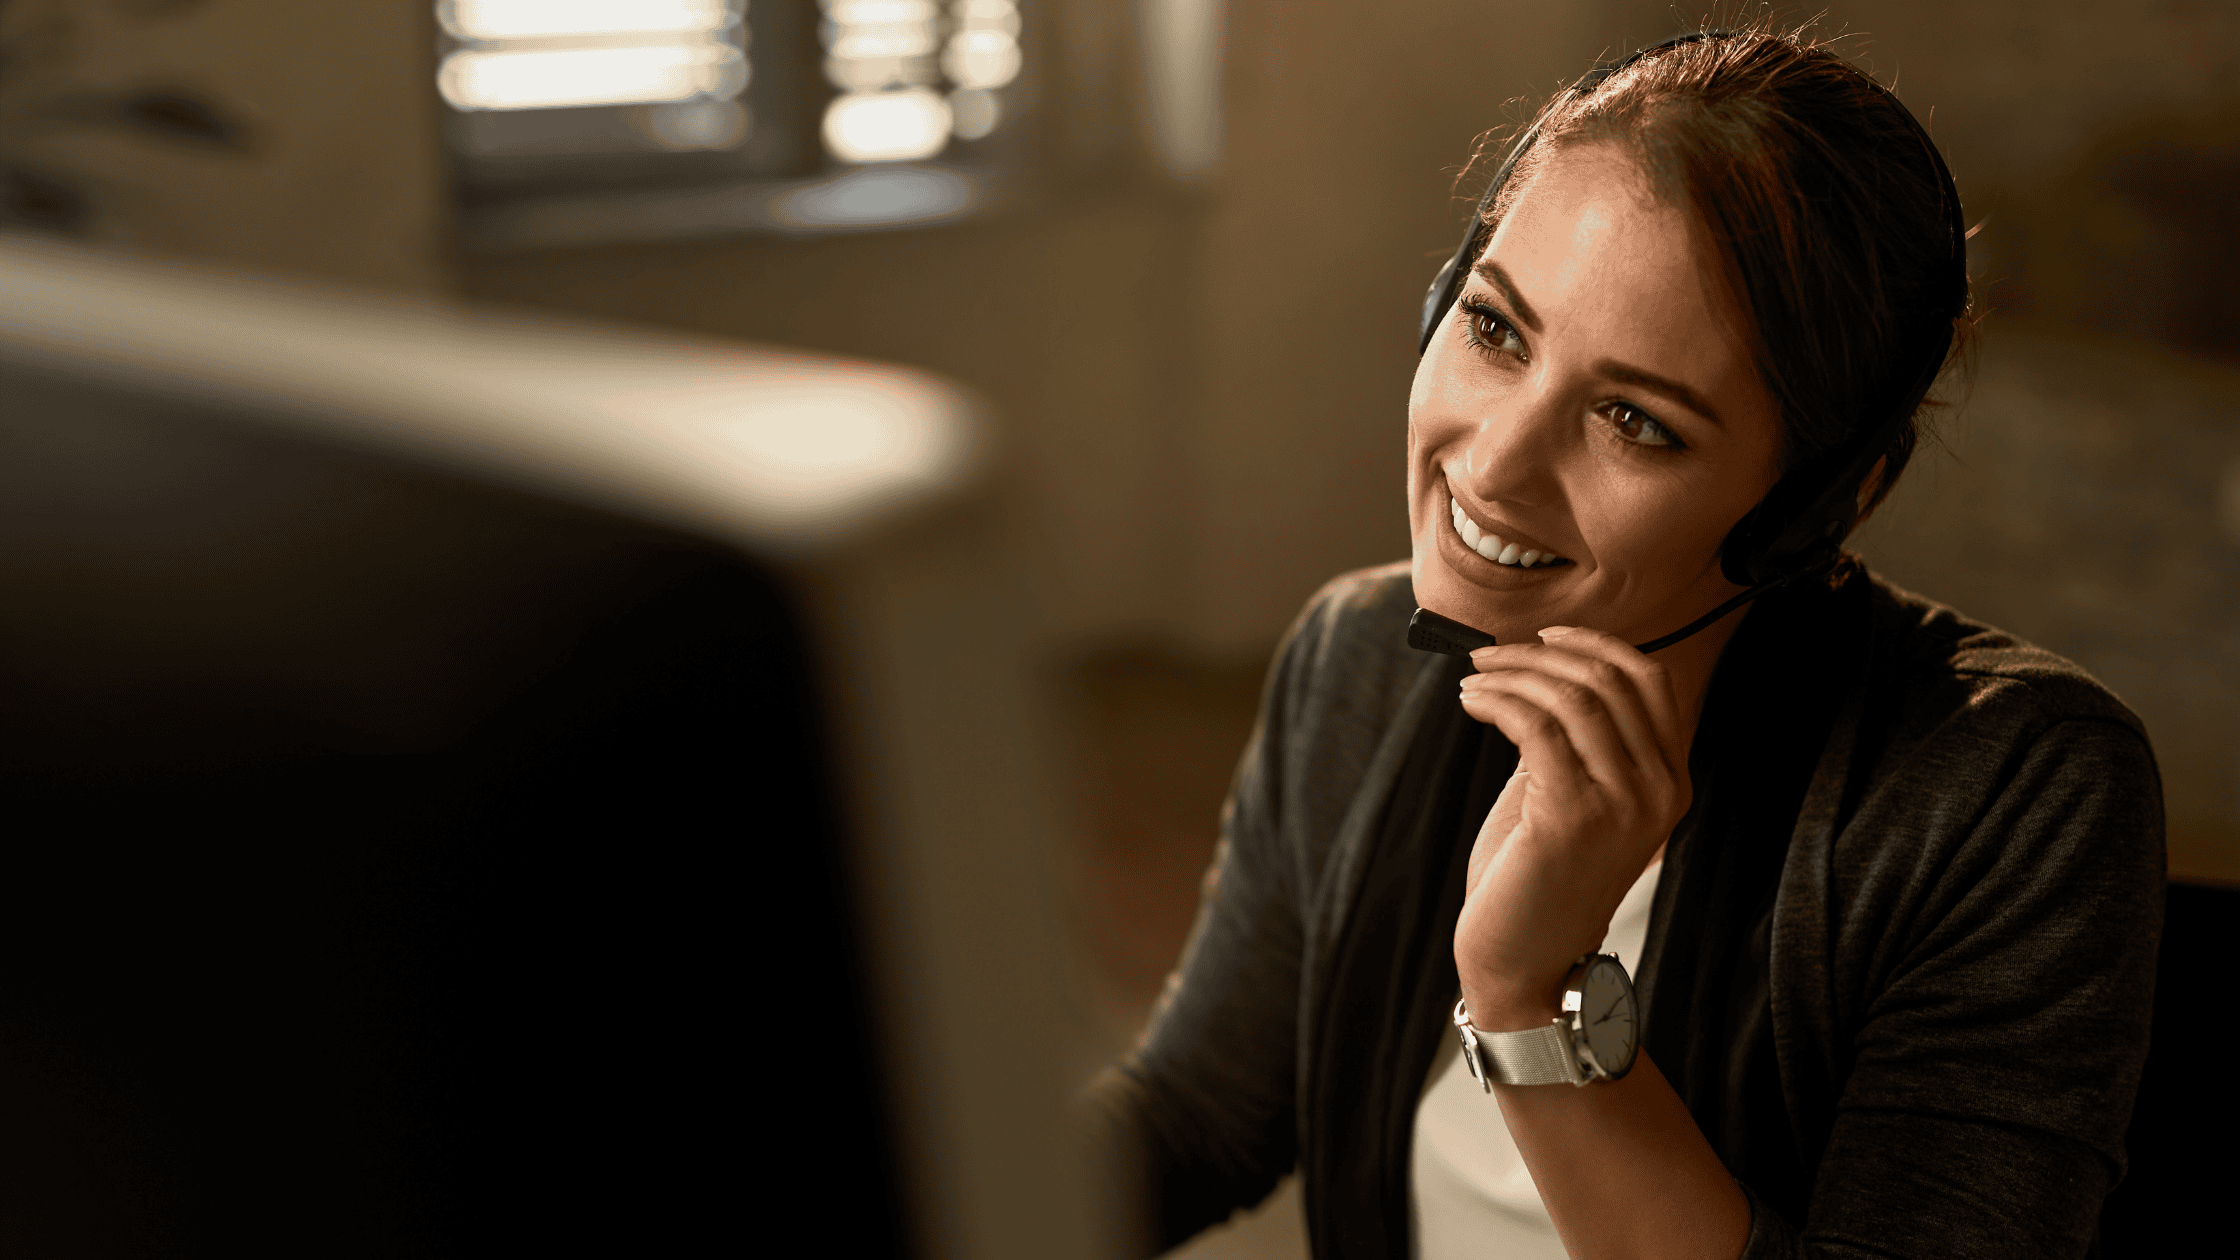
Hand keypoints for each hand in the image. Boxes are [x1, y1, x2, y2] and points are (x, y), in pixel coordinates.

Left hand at [1453, 626, 1691, 1028]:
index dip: (1595, 643)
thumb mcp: (1569, 796)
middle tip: (1488, 655)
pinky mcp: (1574, 817)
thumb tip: (1537, 672)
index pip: (1649, 680)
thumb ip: (1572, 740)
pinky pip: (1536, 726)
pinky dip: (1496, 700)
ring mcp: (1623, 805)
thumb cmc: (1538, 879)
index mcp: (1669, 781)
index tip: (1543, 635)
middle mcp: (1659, 790)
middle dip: (1538, 654)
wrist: (1527, 963)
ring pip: (1570, 696)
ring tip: (1472, 681)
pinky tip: (1471, 703)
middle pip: (1607, 679)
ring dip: (1510, 674)